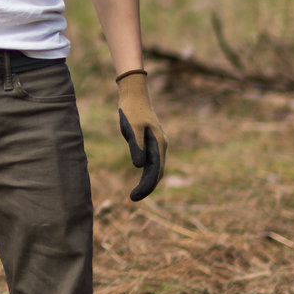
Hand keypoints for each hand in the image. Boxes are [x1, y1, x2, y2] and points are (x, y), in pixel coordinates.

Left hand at [116, 71, 165, 200]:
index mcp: (158, 143)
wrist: (135, 95)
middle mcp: (161, 145)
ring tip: (136, 194)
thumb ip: (136, 145)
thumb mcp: (132, 127)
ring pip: (156, 167)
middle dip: (148, 187)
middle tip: (134, 198)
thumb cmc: (132, 109)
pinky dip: (147, 172)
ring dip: (148, 181)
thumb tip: (139, 166)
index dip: (147, 186)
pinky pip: (152, 161)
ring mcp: (157, 144)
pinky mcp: (151, 142)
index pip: (155, 171)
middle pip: (158, 172)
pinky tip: (141, 179)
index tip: (135, 196)